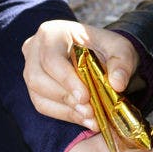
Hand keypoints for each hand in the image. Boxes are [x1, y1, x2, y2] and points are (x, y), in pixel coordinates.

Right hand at [22, 20, 138, 128]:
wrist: (97, 53)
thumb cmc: (105, 48)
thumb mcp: (120, 48)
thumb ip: (122, 62)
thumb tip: (117, 84)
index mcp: (52, 32)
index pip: (51, 58)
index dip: (66, 80)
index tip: (86, 97)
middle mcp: (34, 49)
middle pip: (38, 78)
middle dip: (65, 98)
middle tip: (90, 112)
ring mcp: (30, 68)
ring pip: (38, 95)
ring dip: (65, 110)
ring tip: (91, 118)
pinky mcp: (35, 87)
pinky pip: (43, 105)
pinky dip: (64, 115)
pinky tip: (84, 119)